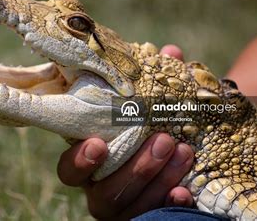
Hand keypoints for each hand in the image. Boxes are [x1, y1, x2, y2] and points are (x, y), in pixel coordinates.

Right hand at [57, 45, 193, 219]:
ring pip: (129, 207)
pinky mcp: (146, 216)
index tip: (98, 144)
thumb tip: (171, 53)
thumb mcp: (153, 103)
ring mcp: (124, 207)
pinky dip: (169, 204)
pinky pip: (154, 218)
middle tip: (163, 140)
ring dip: (156, 181)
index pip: (69, 170)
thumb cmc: (153, 124)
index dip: (79, 162)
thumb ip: (156, 82)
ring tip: (183, 152)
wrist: (181, 151)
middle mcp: (101, 188)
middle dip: (134, 169)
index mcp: (92, 160)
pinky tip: (186, 192)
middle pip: (103, 193)